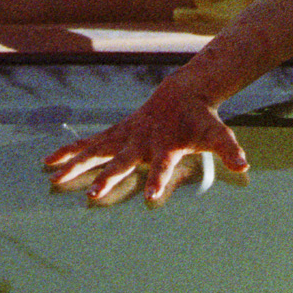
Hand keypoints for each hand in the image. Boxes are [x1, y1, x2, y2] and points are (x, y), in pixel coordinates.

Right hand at [44, 87, 250, 207]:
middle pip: (122, 162)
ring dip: (75, 165)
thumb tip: (243, 164)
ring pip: (96, 151)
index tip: (152, 199)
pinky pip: (88, 145)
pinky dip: (69, 152)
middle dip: (107, 178)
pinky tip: (48, 163)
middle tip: (92, 196)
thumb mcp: (217, 134)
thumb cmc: (199, 120)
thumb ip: (229, 149)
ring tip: (54, 179)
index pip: (164, 165)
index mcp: (166, 145)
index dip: (159, 181)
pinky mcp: (114, 133)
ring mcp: (125, 136)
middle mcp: (141, 141)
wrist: (181, 94)